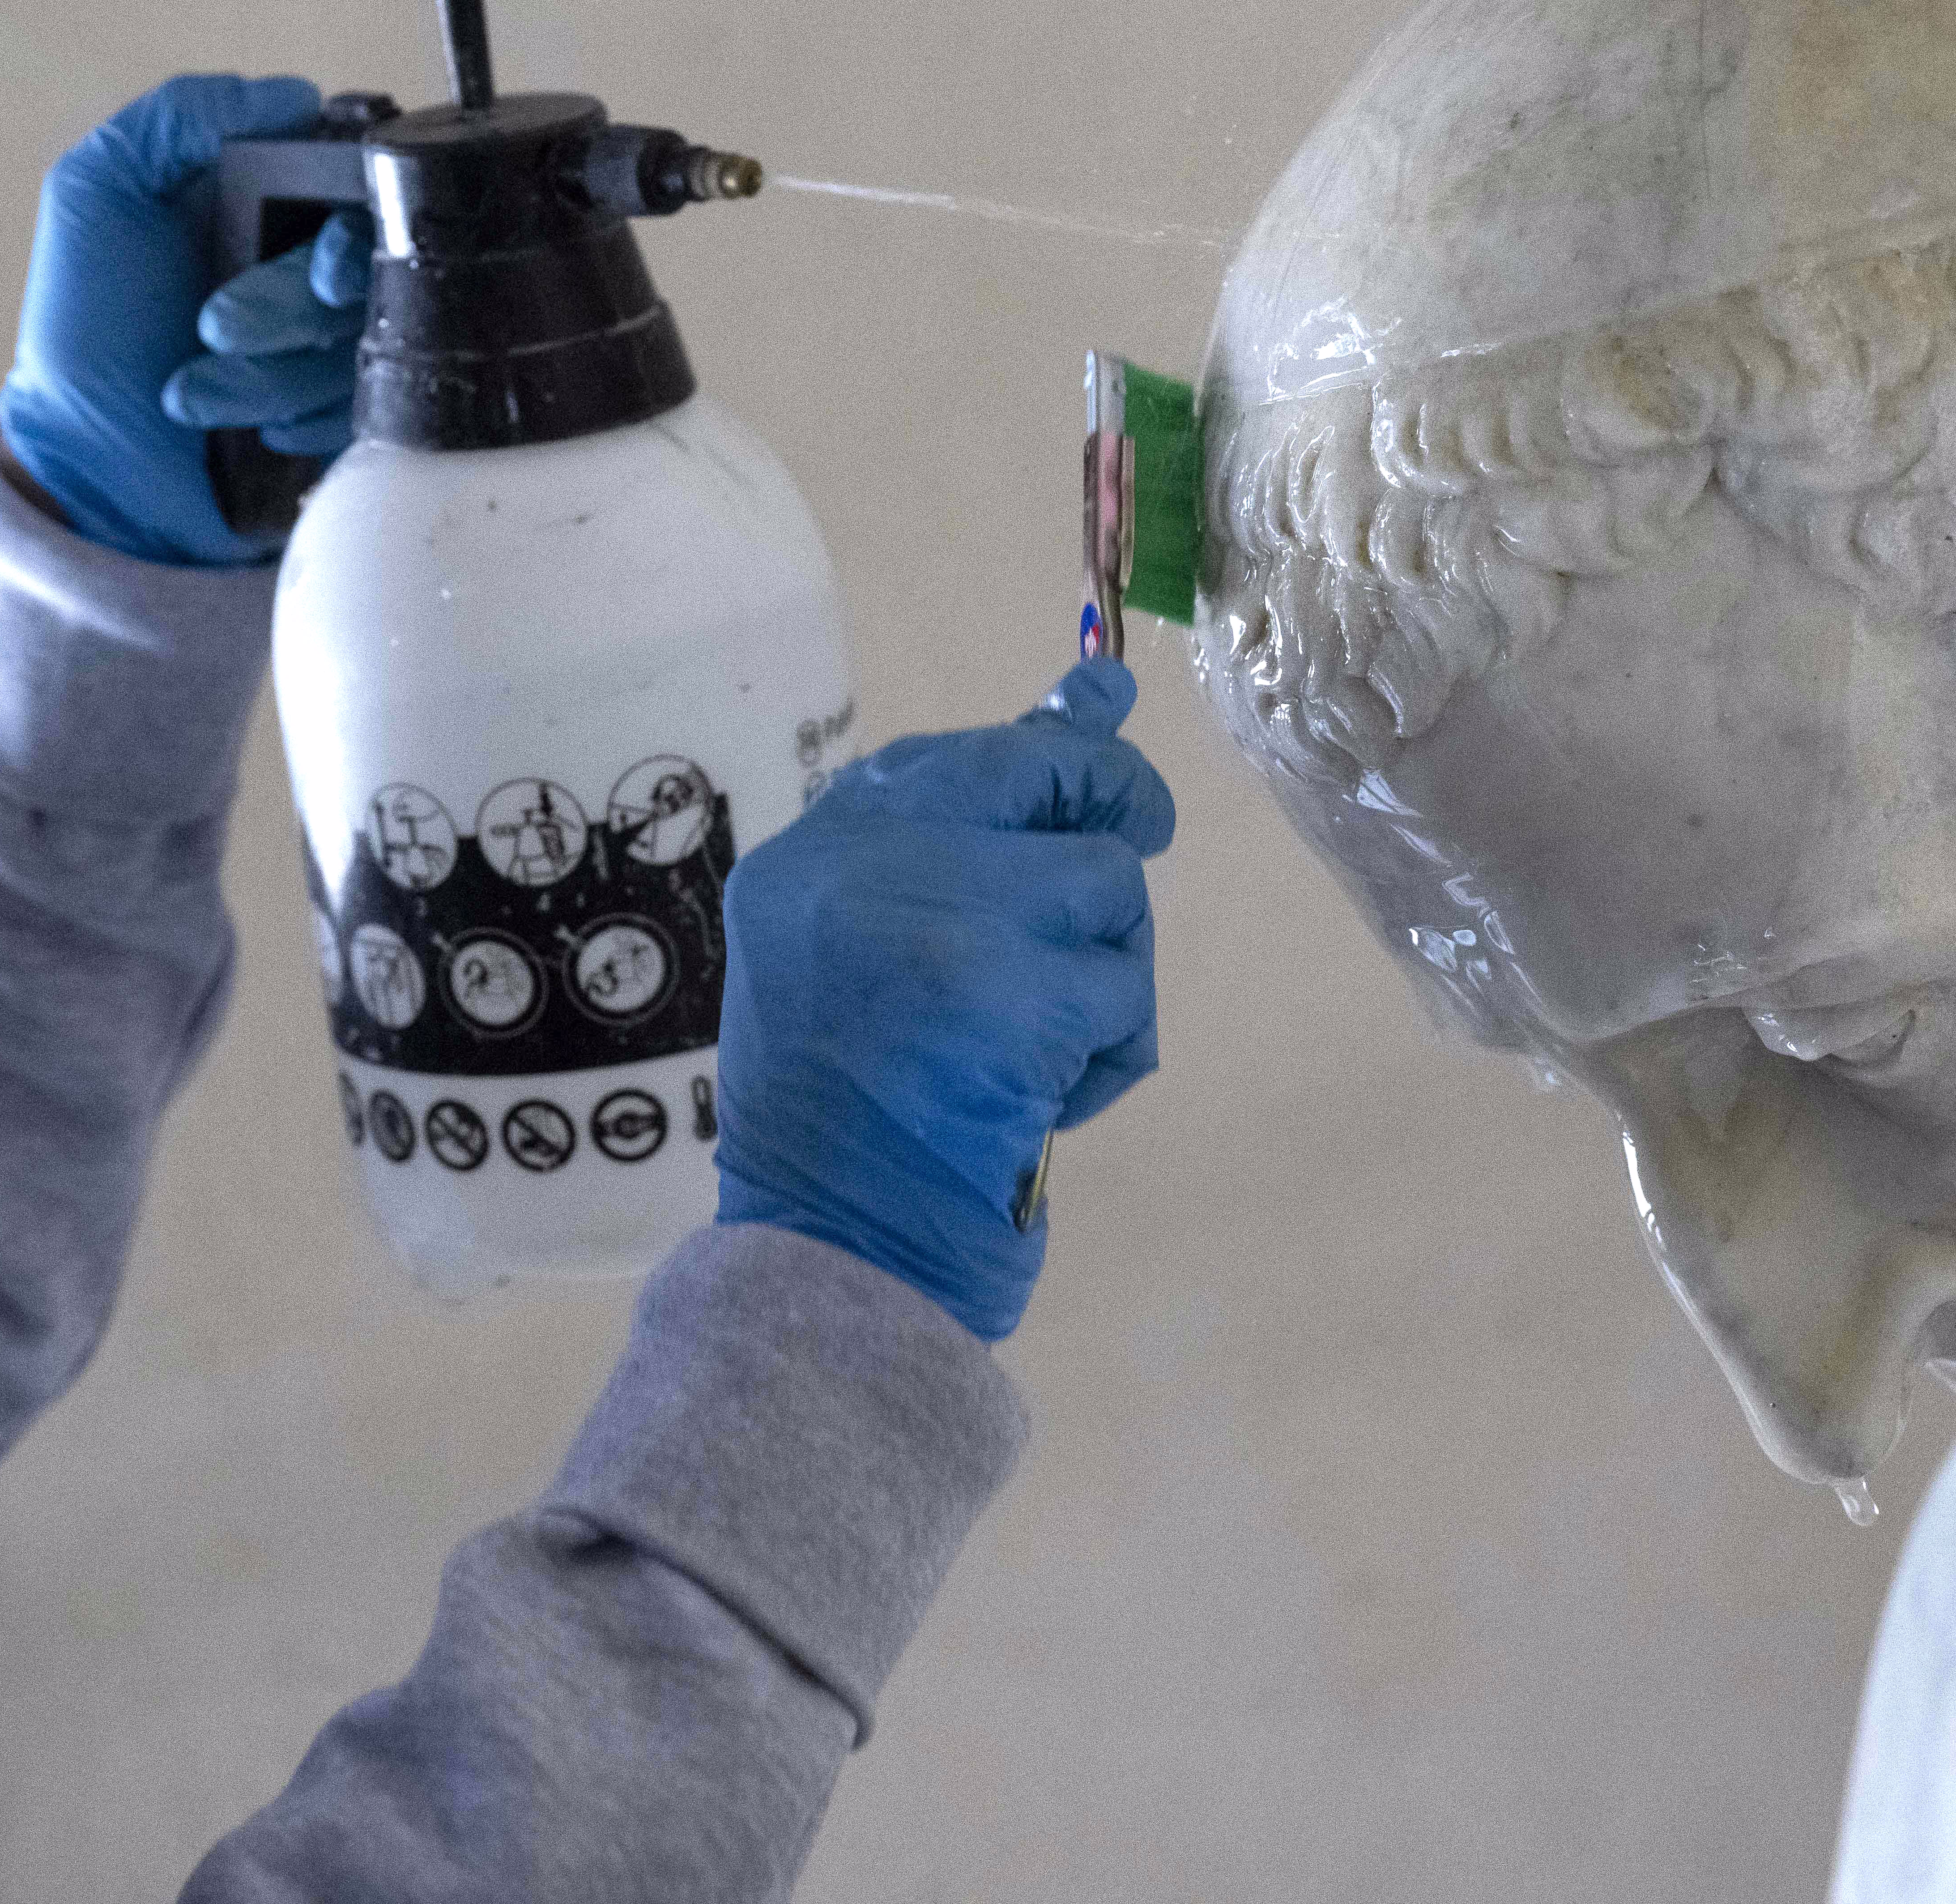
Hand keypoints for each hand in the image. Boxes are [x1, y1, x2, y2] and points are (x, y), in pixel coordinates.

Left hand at [0, 74, 370, 567]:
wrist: (90, 465)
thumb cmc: (84, 332)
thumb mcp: (94, 193)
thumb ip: (176, 118)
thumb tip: (290, 95)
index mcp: (266, 197)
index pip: (364, 181)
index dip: (354, 226)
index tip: (319, 268)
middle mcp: (309, 259)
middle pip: (374, 265)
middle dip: (289, 307)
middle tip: (212, 328)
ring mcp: (336, 338)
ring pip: (373, 341)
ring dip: (276, 374)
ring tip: (197, 390)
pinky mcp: (350, 411)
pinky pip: (376, 407)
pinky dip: (305, 418)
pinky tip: (248, 428)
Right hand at [713, 658, 1178, 1340]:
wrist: (834, 1253)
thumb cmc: (849, 1122)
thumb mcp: (870, 962)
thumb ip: (969, 838)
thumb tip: (1097, 702)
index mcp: (812, 861)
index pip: (950, 754)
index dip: (1045, 738)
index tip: (1106, 714)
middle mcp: (864, 868)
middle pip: (1041, 777)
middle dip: (1113, 805)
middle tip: (1143, 836)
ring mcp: (943, 923)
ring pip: (1108, 886)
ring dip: (1106, 970)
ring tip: (1042, 1051)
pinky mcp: (1015, 998)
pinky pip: (1123, 990)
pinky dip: (1111, 1052)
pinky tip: (1049, 1104)